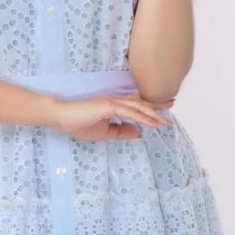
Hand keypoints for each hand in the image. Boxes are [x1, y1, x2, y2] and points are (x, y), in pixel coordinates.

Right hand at [54, 92, 174, 141]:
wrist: (61, 117)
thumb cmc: (78, 123)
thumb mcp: (104, 133)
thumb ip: (121, 132)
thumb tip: (139, 133)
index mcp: (114, 106)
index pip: (135, 106)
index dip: (150, 107)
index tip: (164, 110)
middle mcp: (115, 102)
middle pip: (140, 102)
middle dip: (157, 104)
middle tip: (172, 103)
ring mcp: (112, 103)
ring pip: (137, 107)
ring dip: (152, 112)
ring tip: (165, 119)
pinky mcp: (107, 106)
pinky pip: (129, 112)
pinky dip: (142, 117)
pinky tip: (152, 122)